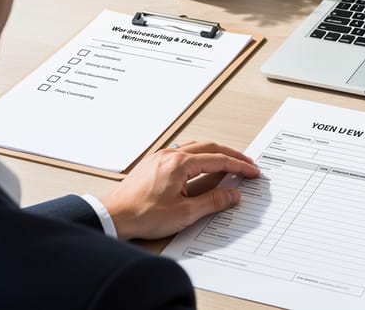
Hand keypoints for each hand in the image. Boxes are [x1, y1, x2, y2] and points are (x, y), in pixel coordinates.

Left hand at [101, 141, 259, 239]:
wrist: (112, 217)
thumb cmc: (142, 215)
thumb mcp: (185, 213)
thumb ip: (213, 201)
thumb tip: (233, 194)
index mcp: (180, 164)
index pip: (219, 160)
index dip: (239, 166)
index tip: (252, 172)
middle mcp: (170, 155)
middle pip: (210, 148)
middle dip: (231, 156)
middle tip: (246, 164)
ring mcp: (160, 158)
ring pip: (195, 148)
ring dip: (215, 154)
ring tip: (228, 163)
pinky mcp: (153, 164)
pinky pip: (182, 153)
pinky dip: (199, 157)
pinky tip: (201, 166)